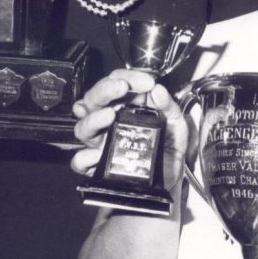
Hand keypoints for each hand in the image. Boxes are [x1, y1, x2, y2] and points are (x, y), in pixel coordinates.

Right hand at [70, 68, 189, 191]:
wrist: (169, 181)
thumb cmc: (169, 149)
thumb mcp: (177, 125)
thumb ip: (169, 107)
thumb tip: (158, 90)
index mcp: (126, 106)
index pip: (117, 82)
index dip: (128, 77)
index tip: (145, 82)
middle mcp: (110, 121)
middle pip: (93, 99)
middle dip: (105, 90)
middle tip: (121, 88)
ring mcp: (102, 142)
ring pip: (83, 127)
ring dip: (93, 118)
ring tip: (110, 115)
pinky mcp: (98, 166)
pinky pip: (80, 161)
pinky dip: (84, 157)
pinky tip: (98, 154)